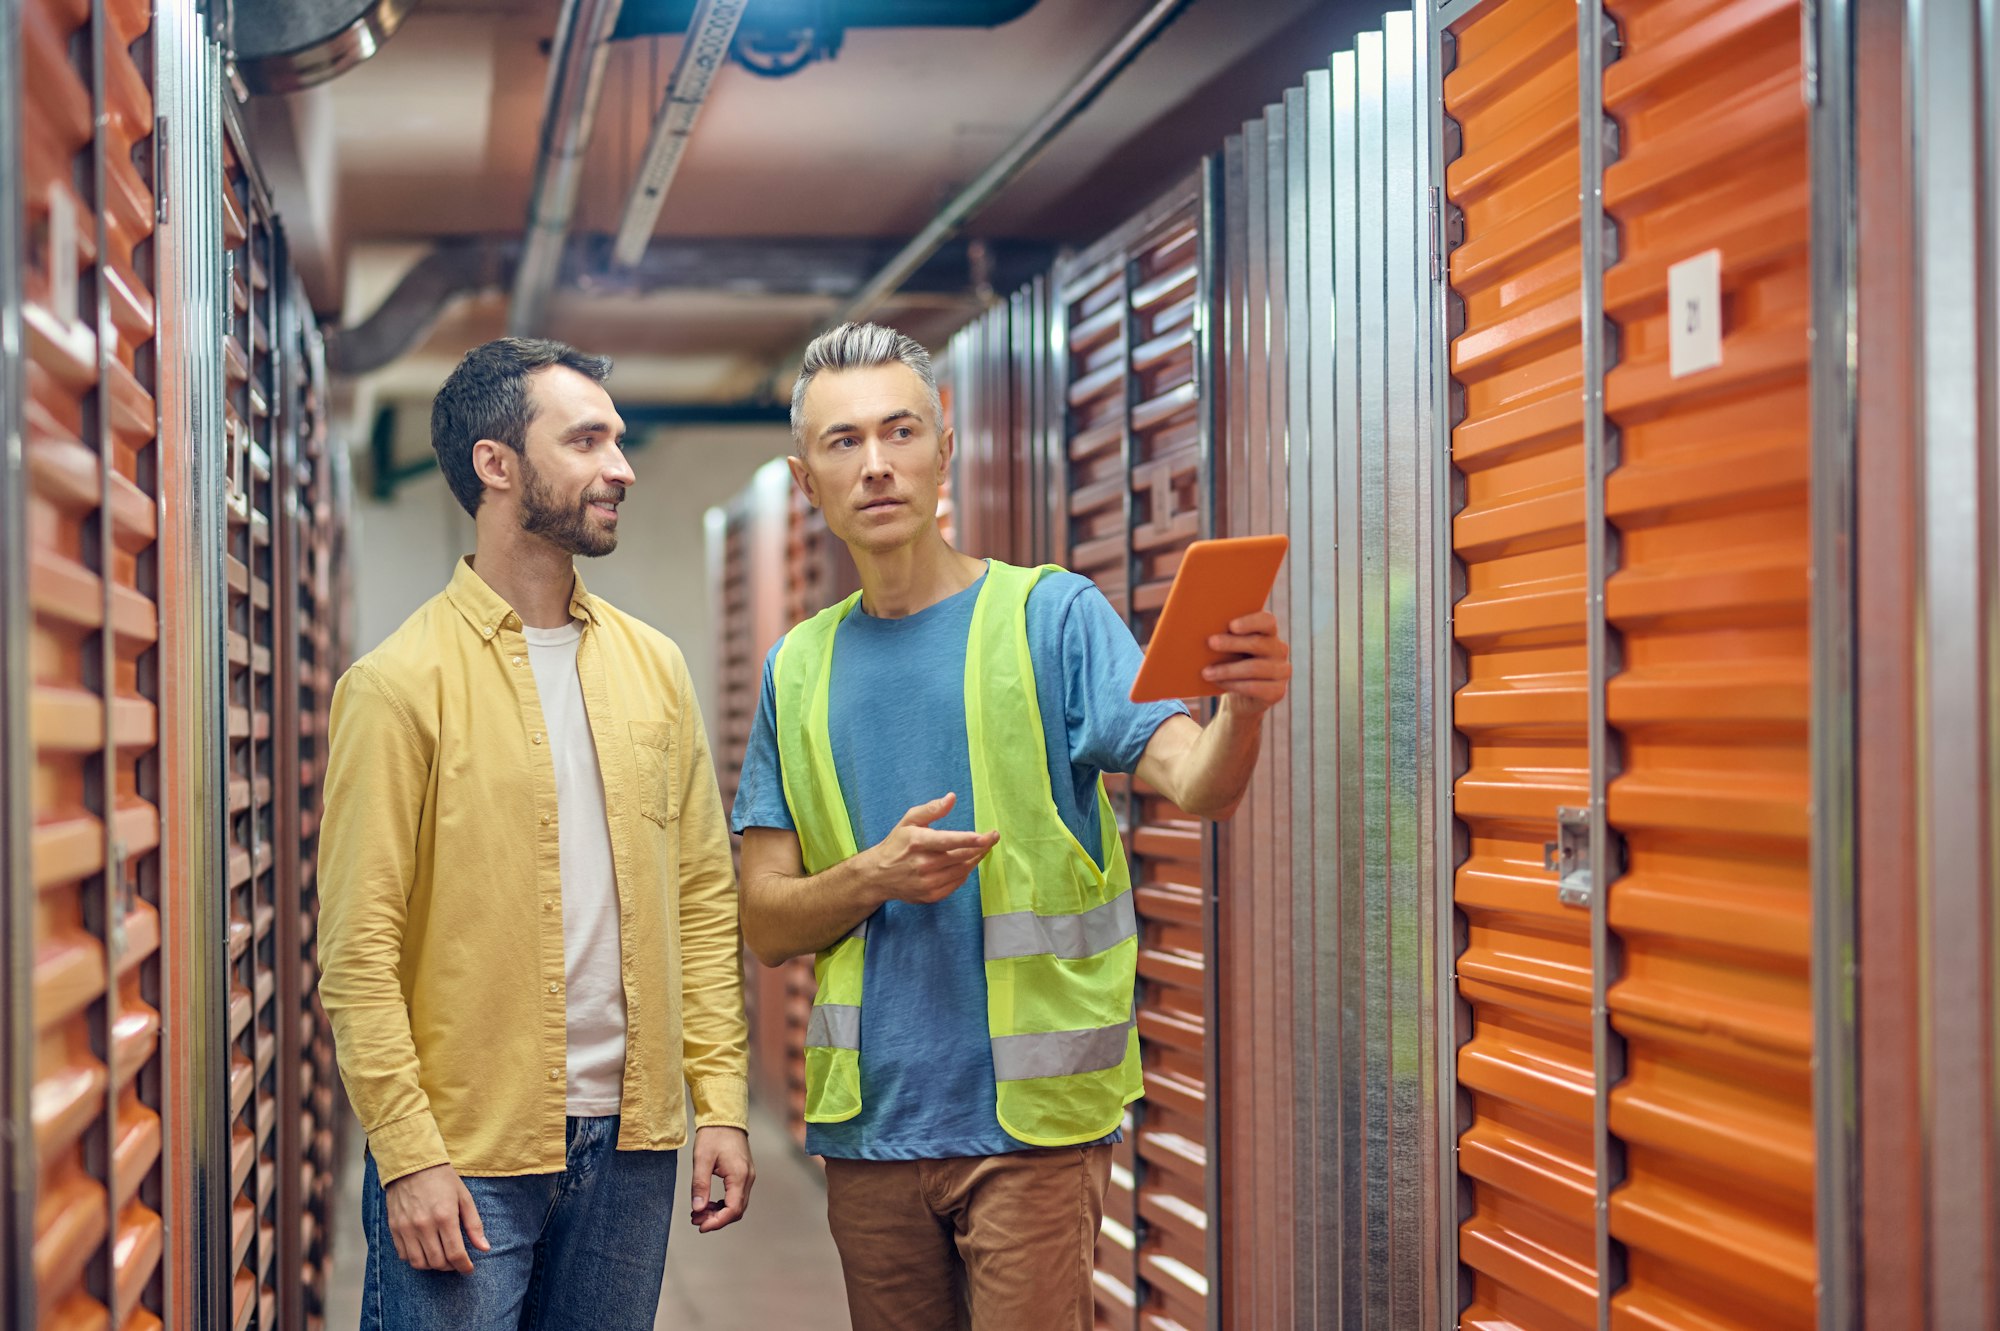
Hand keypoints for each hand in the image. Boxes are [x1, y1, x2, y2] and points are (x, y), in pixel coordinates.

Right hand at [384, 1162, 487, 1272]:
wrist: (412, 1164)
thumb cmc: (443, 1180)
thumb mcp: (464, 1198)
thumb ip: (474, 1225)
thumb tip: (484, 1248)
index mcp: (445, 1216)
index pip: (455, 1253)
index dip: (464, 1266)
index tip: (469, 1269)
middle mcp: (424, 1225)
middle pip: (437, 1262)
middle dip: (450, 1267)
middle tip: (456, 1261)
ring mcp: (406, 1228)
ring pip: (419, 1263)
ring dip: (432, 1266)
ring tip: (441, 1258)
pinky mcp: (394, 1228)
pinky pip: (403, 1255)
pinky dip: (415, 1259)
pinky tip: (425, 1251)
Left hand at [690, 1126, 755, 1233]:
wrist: (724, 1118)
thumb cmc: (713, 1135)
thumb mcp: (701, 1159)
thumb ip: (700, 1185)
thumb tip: (698, 1209)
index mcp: (739, 1175)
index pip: (733, 1209)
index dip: (717, 1222)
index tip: (700, 1226)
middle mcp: (748, 1178)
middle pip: (736, 1210)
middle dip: (716, 1219)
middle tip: (695, 1219)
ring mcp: (748, 1176)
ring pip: (737, 1205)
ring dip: (719, 1213)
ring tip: (698, 1213)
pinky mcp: (744, 1174)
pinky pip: (736, 1196)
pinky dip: (723, 1204)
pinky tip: (708, 1203)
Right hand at [860, 793, 998, 905]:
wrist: (878, 875)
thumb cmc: (896, 844)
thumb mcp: (909, 821)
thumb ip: (931, 809)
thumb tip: (951, 797)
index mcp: (917, 842)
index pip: (948, 841)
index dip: (969, 839)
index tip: (986, 837)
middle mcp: (923, 864)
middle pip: (960, 856)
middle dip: (981, 847)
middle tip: (992, 837)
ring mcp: (927, 883)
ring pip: (962, 870)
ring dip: (975, 859)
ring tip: (982, 849)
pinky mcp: (931, 896)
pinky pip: (956, 883)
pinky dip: (964, 872)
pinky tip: (966, 863)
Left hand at [1204, 612, 1291, 717]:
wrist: (1239, 700)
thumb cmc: (1230, 665)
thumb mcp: (1227, 649)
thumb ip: (1223, 636)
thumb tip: (1200, 627)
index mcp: (1268, 633)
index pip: (1267, 621)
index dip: (1251, 622)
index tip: (1231, 625)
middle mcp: (1279, 649)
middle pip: (1258, 643)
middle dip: (1232, 643)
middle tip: (1210, 642)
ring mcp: (1282, 671)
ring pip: (1254, 667)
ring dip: (1227, 669)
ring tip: (1206, 672)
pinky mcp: (1278, 691)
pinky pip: (1254, 687)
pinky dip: (1233, 685)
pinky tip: (1218, 683)